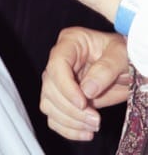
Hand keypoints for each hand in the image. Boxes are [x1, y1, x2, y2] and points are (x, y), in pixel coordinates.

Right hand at [40, 26, 129, 141]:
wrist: (127, 68)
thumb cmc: (123, 54)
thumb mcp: (120, 55)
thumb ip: (105, 69)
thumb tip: (87, 90)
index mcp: (71, 42)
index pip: (56, 64)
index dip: (66, 86)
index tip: (83, 103)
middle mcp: (60, 60)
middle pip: (50, 87)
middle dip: (71, 108)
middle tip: (95, 119)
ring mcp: (59, 80)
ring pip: (48, 104)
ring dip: (69, 120)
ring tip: (93, 125)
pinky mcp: (63, 99)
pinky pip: (54, 117)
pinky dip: (67, 129)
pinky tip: (86, 132)